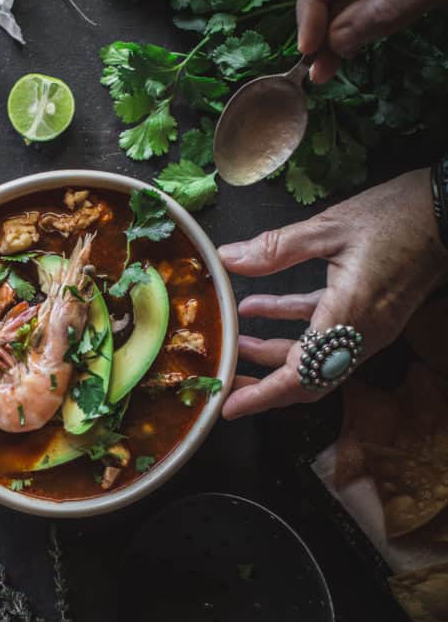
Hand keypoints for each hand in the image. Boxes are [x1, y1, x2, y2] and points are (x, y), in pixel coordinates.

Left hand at [218, 169, 447, 419]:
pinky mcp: (371, 315)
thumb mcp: (330, 227)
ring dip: (273, 354)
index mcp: (350, 317)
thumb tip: (229, 258)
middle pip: (306, 379)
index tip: (229, 406)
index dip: (262, 395)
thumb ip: (276, 248)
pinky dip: (292, 326)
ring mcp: (369, 327)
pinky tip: (257, 308)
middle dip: (262, 385)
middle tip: (225, 383)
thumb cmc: (397, 216)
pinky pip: (326, 334)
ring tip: (233, 343)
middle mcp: (362, 333)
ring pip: (314, 358)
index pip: (301, 376)